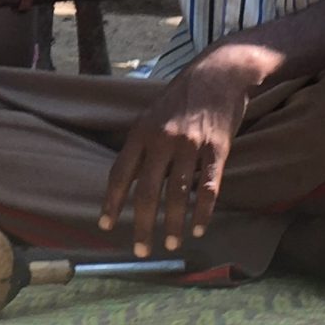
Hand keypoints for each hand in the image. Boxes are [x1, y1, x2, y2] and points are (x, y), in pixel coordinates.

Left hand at [100, 47, 259, 255]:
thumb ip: (141, 145)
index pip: (120, 173)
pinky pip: (209, 188)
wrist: (218, 74)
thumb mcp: (152, 115)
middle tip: (141, 250)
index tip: (106, 225)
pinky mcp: (217, 149)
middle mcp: (163, 140)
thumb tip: (128, 179)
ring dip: (172, 224)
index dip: (112, 202)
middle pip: (147, 190)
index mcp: (141, 132)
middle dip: (142, 225)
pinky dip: (203, 212)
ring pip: (178, 194)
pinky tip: (199, 228)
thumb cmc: (182, 97)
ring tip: (170, 244)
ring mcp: (191, 145)